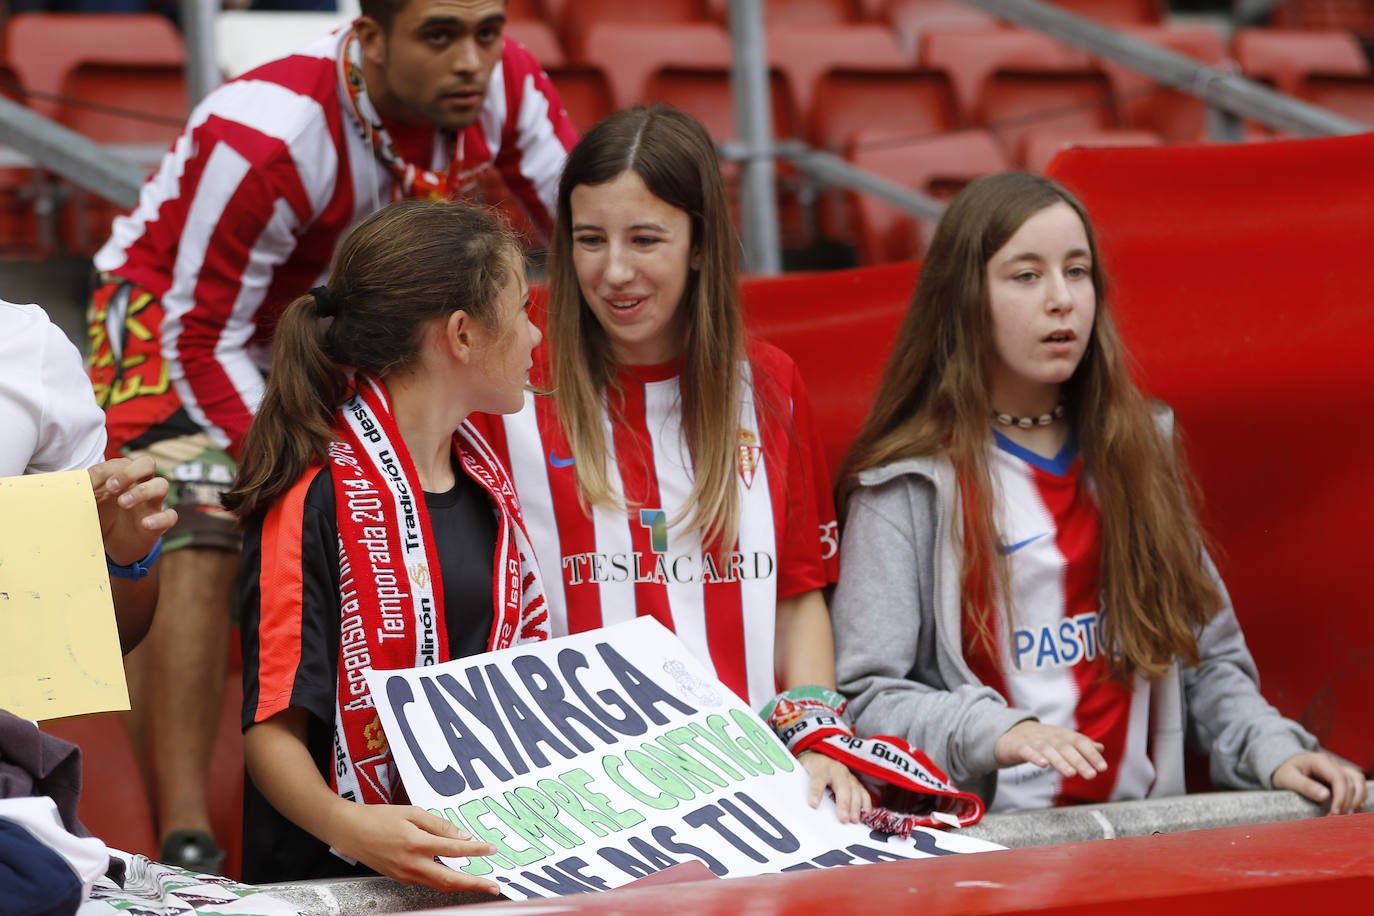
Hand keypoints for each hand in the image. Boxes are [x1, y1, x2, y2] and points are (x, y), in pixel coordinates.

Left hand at [89, 457, 176, 565]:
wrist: (111, 546)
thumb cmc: (101, 517)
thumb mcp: (88, 502)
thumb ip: (85, 489)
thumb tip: (82, 479)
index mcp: (123, 478)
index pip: (124, 462)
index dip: (110, 469)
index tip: (96, 482)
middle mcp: (140, 486)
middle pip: (147, 463)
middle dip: (131, 472)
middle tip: (112, 487)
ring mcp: (151, 504)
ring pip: (162, 485)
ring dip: (143, 491)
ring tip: (123, 503)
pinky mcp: (159, 524)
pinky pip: (170, 516)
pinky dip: (160, 518)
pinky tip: (144, 524)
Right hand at [330, 803, 502, 893]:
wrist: (349, 832)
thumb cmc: (378, 818)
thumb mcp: (411, 812)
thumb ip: (439, 825)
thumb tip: (462, 835)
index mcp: (416, 843)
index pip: (454, 849)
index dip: (476, 850)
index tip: (492, 849)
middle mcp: (412, 864)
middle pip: (450, 880)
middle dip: (475, 884)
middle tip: (494, 886)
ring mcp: (406, 875)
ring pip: (440, 884)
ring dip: (462, 885)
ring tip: (481, 883)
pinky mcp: (401, 878)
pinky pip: (428, 881)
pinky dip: (445, 880)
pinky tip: (455, 875)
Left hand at [799, 750, 871, 823]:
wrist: (821, 754)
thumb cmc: (810, 767)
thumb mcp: (800, 770)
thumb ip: (798, 782)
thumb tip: (792, 801)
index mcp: (820, 766)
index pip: (818, 779)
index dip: (816, 792)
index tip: (813, 805)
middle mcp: (836, 769)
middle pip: (841, 785)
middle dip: (843, 803)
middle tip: (843, 818)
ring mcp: (847, 774)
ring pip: (854, 789)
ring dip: (855, 805)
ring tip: (854, 820)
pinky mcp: (855, 781)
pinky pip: (862, 791)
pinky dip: (865, 802)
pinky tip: (865, 813)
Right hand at [994, 719, 1107, 779]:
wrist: (1009, 733)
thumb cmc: (1039, 739)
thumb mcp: (1060, 739)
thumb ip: (1080, 744)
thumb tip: (1101, 748)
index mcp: (1061, 734)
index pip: (1079, 741)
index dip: (1091, 754)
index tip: (1102, 767)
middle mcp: (1049, 736)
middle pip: (1065, 747)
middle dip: (1079, 760)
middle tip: (1091, 775)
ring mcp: (1033, 740)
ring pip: (1048, 749)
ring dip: (1060, 761)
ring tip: (1071, 774)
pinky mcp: (1018, 747)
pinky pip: (1027, 751)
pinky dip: (1035, 757)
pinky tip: (1043, 764)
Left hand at [1271, 751, 1367, 815]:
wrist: (1283, 766)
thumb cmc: (1284, 772)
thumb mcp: (1288, 779)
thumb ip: (1305, 786)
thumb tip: (1326, 796)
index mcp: (1319, 761)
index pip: (1339, 778)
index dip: (1341, 797)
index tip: (1335, 813)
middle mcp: (1332, 763)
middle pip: (1350, 782)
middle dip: (1347, 802)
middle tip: (1336, 818)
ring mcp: (1338, 768)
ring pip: (1358, 781)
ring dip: (1356, 799)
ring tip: (1346, 815)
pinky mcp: (1340, 776)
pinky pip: (1357, 784)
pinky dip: (1358, 795)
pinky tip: (1352, 808)